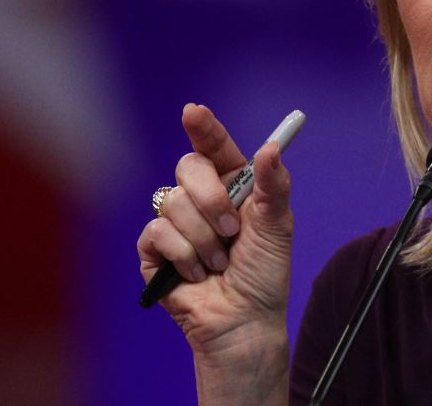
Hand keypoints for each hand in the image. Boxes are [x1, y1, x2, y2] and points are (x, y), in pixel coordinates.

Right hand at [137, 104, 293, 355]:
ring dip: (204, 239)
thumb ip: (275, 185)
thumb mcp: (278, 226)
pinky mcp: (154, 249)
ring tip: (219, 262)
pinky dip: (184, 256)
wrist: (244, 320)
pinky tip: (196, 274)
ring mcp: (175, 222)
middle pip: (188, 168)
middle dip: (212, 199)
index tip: (194, 111)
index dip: (203, 127)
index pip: (214, 147)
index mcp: (232, 184)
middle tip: (232, 230)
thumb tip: (270, 147)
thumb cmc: (264, 274)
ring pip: (173, 202)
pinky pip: (157, 232)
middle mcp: (201, 197)